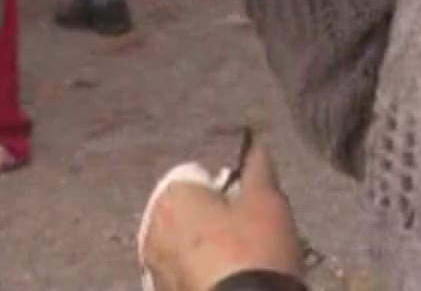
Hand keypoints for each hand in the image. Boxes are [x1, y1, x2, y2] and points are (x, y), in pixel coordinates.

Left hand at [139, 134, 304, 290]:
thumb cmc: (254, 251)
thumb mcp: (267, 201)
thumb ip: (257, 166)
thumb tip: (254, 144)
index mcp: (172, 195)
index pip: (201, 180)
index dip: (230, 192)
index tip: (249, 211)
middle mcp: (153, 228)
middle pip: (190, 213)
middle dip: (215, 221)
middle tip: (249, 239)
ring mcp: (154, 266)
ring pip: (185, 247)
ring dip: (206, 251)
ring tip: (240, 266)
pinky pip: (183, 275)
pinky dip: (199, 276)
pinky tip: (226, 283)